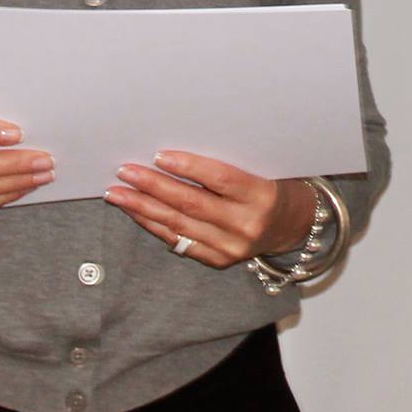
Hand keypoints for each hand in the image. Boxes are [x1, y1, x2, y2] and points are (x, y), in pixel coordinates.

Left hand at [105, 153, 313, 268]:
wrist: (293, 224)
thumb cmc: (275, 184)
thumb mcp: (263, 168)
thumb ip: (228, 163)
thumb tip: (176, 151)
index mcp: (262, 196)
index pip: (221, 179)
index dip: (189, 167)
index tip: (159, 155)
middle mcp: (246, 225)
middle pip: (192, 203)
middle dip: (153, 186)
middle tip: (125, 171)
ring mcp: (231, 246)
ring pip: (178, 224)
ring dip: (143, 208)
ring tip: (118, 193)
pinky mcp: (218, 259)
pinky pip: (178, 241)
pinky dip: (154, 224)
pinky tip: (136, 212)